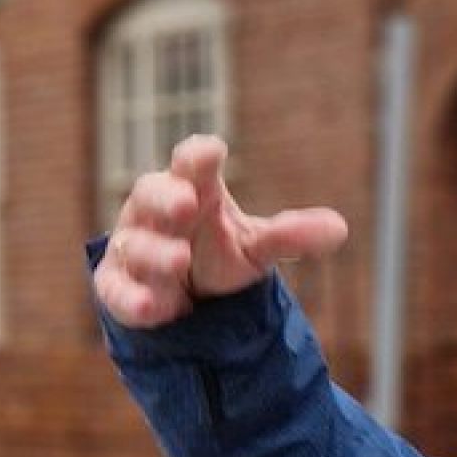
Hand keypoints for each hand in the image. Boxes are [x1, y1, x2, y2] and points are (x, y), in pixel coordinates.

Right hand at [94, 134, 348, 327]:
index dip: (198, 156)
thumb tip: (340, 228)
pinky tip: (153, 306)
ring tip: (180, 260)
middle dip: (166, 197)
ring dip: (155, 252)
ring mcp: (132, 247)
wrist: (186, 301)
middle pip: (150, 193)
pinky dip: (132, 297)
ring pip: (135, 244)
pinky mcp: (117, 286)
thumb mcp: (256, 246)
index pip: (190, 164)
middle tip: (187, 203)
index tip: (212, 151)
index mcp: (191, 189)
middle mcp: (154, 212)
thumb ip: (290, 236)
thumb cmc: (216, 254)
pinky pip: (116, 289)